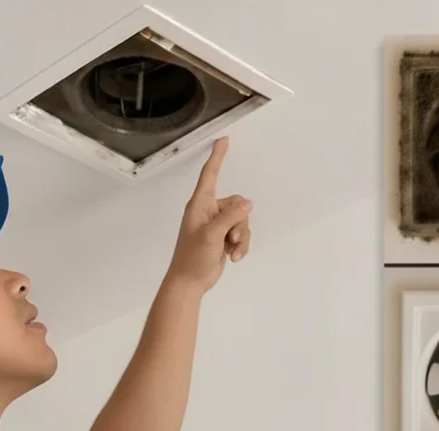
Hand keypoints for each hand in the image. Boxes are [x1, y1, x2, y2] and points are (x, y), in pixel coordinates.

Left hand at [165, 137, 252, 293]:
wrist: (189, 282)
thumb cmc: (193, 257)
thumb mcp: (212, 234)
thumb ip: (231, 216)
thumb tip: (248, 203)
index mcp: (200, 204)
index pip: (210, 175)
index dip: (217, 157)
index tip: (224, 140)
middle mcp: (208, 211)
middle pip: (237, 204)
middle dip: (240, 222)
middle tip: (230, 238)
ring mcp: (217, 225)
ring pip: (242, 220)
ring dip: (241, 237)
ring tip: (232, 250)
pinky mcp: (223, 237)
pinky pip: (241, 233)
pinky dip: (241, 245)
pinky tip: (234, 257)